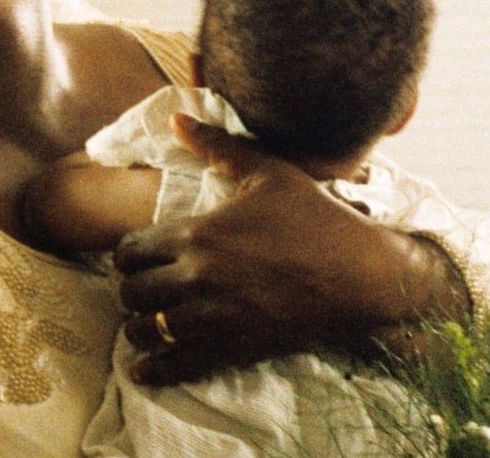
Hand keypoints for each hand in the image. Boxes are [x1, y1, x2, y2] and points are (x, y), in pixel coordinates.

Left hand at [112, 117, 448, 384]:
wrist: (363, 275)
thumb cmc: (318, 219)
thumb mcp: (270, 172)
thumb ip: (218, 146)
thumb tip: (175, 118)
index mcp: (198, 233)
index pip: (131, 250)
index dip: (126, 256)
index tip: (134, 259)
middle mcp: (198, 277)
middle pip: (133, 291)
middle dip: (130, 290)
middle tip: (139, 290)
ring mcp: (215, 316)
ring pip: (148, 329)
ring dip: (138, 327)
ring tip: (142, 324)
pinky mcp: (235, 347)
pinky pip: (180, 365)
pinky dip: (156, 370)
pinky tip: (142, 371)